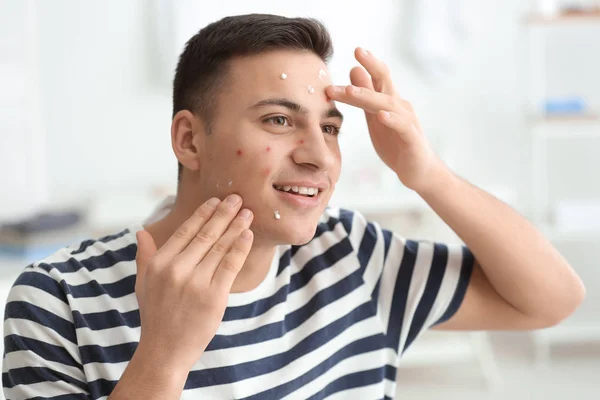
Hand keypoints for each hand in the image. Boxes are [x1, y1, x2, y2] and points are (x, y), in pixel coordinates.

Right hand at [134, 195, 253, 371]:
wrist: (165, 351)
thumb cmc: (156, 316)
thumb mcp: (143, 284)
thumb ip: (145, 256)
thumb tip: (141, 231)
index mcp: (159, 264)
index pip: (185, 231)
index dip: (203, 214)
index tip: (215, 201)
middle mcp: (176, 270)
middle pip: (206, 234)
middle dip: (223, 213)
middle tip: (237, 198)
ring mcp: (196, 282)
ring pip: (220, 246)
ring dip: (236, 226)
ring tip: (247, 213)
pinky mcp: (214, 296)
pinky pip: (231, 265)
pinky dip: (241, 247)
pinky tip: (248, 235)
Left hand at [325, 47, 443, 192]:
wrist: (417, 171)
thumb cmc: (396, 143)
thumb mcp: (375, 117)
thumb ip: (365, 96)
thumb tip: (354, 70)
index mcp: (389, 101)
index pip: (379, 77)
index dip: (369, 63)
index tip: (356, 50)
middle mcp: (399, 106)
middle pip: (385, 83)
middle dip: (372, 66)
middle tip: (357, 52)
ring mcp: (407, 122)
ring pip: (387, 104)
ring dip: (369, 96)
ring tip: (351, 90)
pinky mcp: (411, 140)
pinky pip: (402, 127)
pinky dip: (392, 120)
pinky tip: (381, 116)